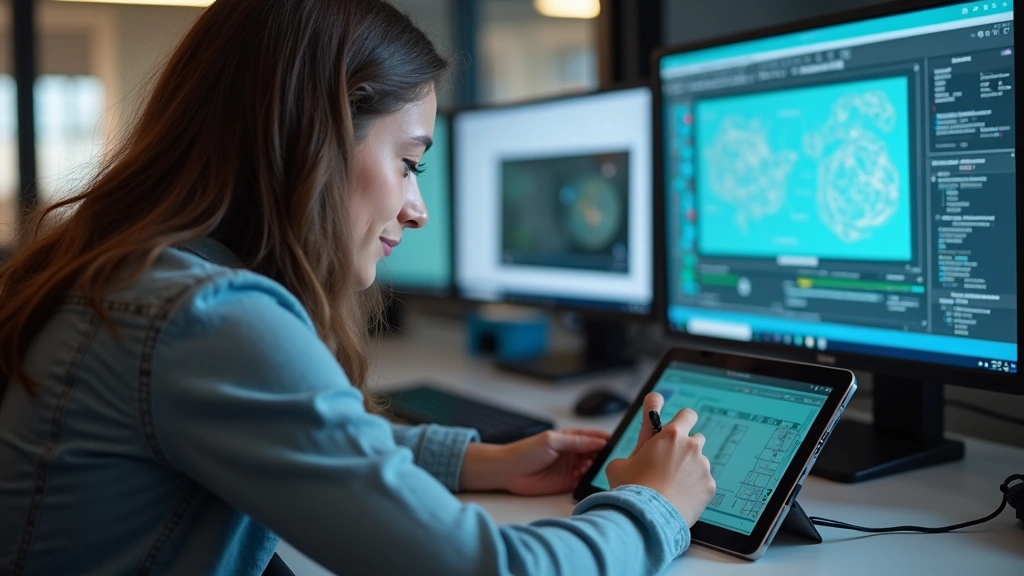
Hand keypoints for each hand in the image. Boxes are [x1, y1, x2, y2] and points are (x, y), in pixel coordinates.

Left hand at [460, 430, 608, 494]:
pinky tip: (592, 479)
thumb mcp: (551, 440)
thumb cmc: (525, 451)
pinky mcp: (568, 483)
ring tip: (599, 468)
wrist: (508, 471)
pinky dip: (590, 481)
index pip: (593, 436)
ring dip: (598, 468)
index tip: (618, 442)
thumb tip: (598, 442)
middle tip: (614, 458)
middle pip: (596, 453)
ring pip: (592, 467)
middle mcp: (573, 452)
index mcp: (570, 438)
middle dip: (606, 455)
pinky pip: (584, 482)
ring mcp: (571, 468)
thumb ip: (575, 441)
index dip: (605, 438)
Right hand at [605, 393, 715, 526]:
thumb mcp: (620, 464)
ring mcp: (703, 467)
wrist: (648, 517)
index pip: (686, 414)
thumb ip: (633, 454)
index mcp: (670, 435)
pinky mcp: (709, 486)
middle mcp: (691, 446)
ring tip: (672, 486)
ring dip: (689, 469)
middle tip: (671, 461)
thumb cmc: (632, 489)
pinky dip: (694, 488)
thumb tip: (633, 459)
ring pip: (699, 462)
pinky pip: (703, 482)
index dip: (681, 420)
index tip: (676, 428)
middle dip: (685, 446)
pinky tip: (679, 497)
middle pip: (696, 437)